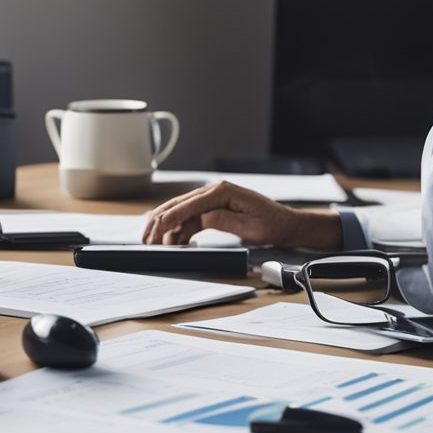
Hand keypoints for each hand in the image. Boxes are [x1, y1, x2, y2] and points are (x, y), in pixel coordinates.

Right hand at [141, 180, 343, 249]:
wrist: (285, 225)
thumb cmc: (272, 225)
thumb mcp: (250, 227)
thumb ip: (223, 221)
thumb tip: (200, 219)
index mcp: (224, 191)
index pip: (191, 204)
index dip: (172, 217)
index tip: (158, 228)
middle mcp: (215, 190)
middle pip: (179, 205)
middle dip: (160, 222)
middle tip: (147, 239)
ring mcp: (212, 199)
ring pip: (180, 211)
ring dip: (165, 227)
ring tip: (153, 242)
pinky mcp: (212, 208)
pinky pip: (189, 218)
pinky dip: (178, 229)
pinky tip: (171, 241)